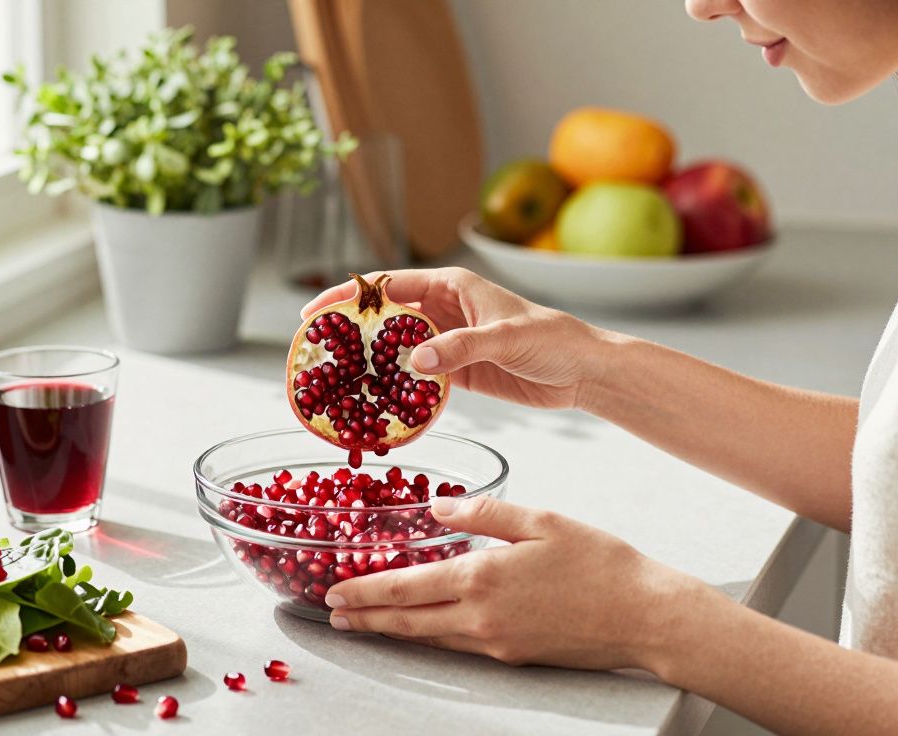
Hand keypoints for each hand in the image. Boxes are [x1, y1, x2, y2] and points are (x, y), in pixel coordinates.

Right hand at [301, 267, 604, 409]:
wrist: (583, 371)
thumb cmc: (552, 339)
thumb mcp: (505, 339)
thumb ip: (459, 348)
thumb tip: (413, 360)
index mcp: (451, 286)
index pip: (388, 286)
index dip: (348, 297)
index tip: (314, 312)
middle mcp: (443, 310)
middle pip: (385, 317)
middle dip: (350, 331)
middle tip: (315, 351)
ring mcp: (447, 342)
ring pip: (396, 348)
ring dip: (370, 362)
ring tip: (336, 380)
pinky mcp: (456, 372)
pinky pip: (416, 377)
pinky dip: (396, 387)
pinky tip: (375, 402)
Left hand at [323, 494, 698, 669]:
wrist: (645, 615)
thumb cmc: (600, 562)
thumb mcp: (540, 519)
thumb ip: (482, 511)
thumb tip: (437, 505)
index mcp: (482, 576)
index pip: (405, 587)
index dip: (365, 590)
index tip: (335, 590)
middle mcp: (481, 616)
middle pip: (407, 621)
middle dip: (365, 619)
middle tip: (333, 615)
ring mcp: (496, 642)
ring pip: (429, 638)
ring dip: (392, 631)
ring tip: (364, 624)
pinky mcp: (514, 655)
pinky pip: (458, 646)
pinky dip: (429, 637)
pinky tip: (422, 628)